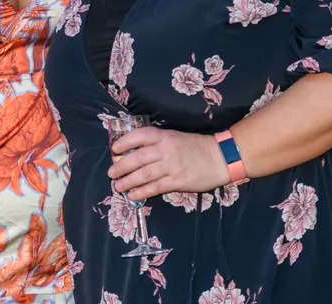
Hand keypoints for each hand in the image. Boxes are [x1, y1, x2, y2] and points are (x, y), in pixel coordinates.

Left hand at [109, 127, 229, 200]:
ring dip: (128, 181)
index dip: (125, 141)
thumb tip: (136, 153)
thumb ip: (159, 143)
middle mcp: (166, 149)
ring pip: (144, 174)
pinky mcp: (177, 181)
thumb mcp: (176, 138)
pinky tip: (132, 195)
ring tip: (118, 186)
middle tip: (111, 173)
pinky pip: (155, 187)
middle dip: (121, 166)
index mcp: (166, 136)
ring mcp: (171, 166)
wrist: (220, 158)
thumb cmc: (197, 147)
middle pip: (138, 157)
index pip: (141, 135)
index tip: (115, 149)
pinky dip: (141, 192)